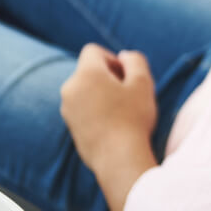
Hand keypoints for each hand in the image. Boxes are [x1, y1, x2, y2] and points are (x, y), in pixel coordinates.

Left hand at [60, 44, 158, 210]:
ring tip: (123, 113)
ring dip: (102, 95)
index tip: (127, 77)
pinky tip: (114, 126)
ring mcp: (67, 109)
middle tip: (129, 96)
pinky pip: (83, 110)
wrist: (118, 159)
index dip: (113, 59)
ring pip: (85, 91)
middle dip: (108, 78)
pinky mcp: (70, 127)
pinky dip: (96, 111)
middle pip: (88, 71)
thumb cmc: (133, 118)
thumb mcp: (143, 83)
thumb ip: (135, 60)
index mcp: (86, 73)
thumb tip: (124, 56)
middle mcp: (70, 88)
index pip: (93, 51)